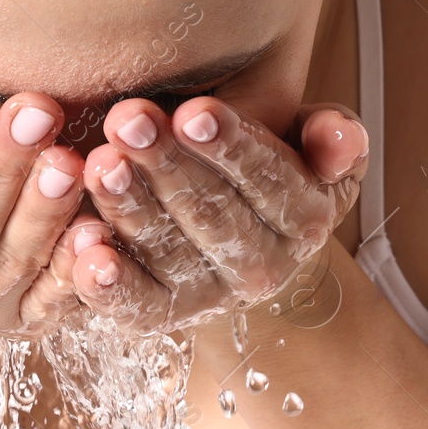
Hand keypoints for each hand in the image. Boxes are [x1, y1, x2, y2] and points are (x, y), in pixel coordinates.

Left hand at [68, 98, 367, 332]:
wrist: (238, 237)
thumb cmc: (266, 168)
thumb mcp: (309, 146)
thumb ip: (330, 137)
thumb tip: (343, 135)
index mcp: (304, 217)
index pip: (268, 178)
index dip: (231, 146)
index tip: (194, 112)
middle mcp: (262, 266)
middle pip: (212, 213)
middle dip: (167, 164)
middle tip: (128, 121)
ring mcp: (210, 296)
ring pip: (168, 251)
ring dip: (130, 209)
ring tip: (98, 166)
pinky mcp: (163, 317)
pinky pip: (136, 306)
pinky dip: (109, 284)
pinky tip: (84, 248)